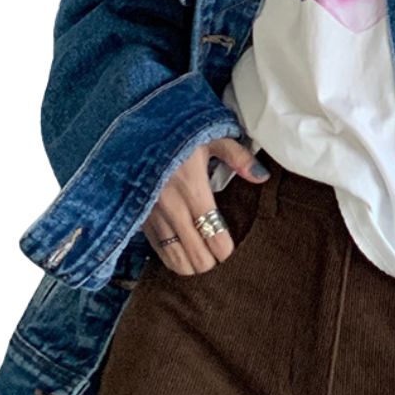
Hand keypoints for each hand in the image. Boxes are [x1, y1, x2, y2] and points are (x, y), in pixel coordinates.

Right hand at [141, 138, 268, 275]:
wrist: (133, 129)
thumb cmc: (176, 130)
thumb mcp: (211, 135)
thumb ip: (237, 157)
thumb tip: (262, 176)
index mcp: (192, 188)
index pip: (214, 235)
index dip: (224, 249)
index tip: (229, 248)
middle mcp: (171, 206)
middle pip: (195, 254)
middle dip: (209, 261)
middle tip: (216, 257)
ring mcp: (151, 214)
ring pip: (173, 256)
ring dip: (189, 264)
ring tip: (200, 262)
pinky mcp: (137, 215)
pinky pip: (155, 247)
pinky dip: (168, 255)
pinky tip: (179, 255)